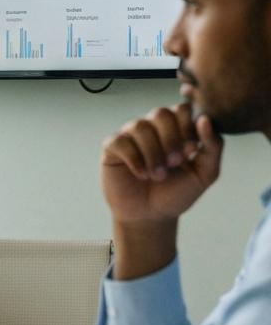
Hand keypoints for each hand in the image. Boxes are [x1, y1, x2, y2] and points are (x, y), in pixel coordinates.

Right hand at [100, 104, 222, 225]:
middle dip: (171, 139)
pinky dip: (134, 159)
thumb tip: (205, 119)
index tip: (191, 151)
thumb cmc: (176, 193)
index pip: (182, 108)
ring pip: (140, 127)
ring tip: (157, 175)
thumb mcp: (205, 173)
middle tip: (175, 163)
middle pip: (161, 113)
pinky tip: (141, 174)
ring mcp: (130, 136)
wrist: (151, 216)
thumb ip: (213, 146)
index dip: (188, 126)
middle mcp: (152, 127)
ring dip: (153, 153)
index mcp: (176, 129)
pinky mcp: (112, 148)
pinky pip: (121, 141)